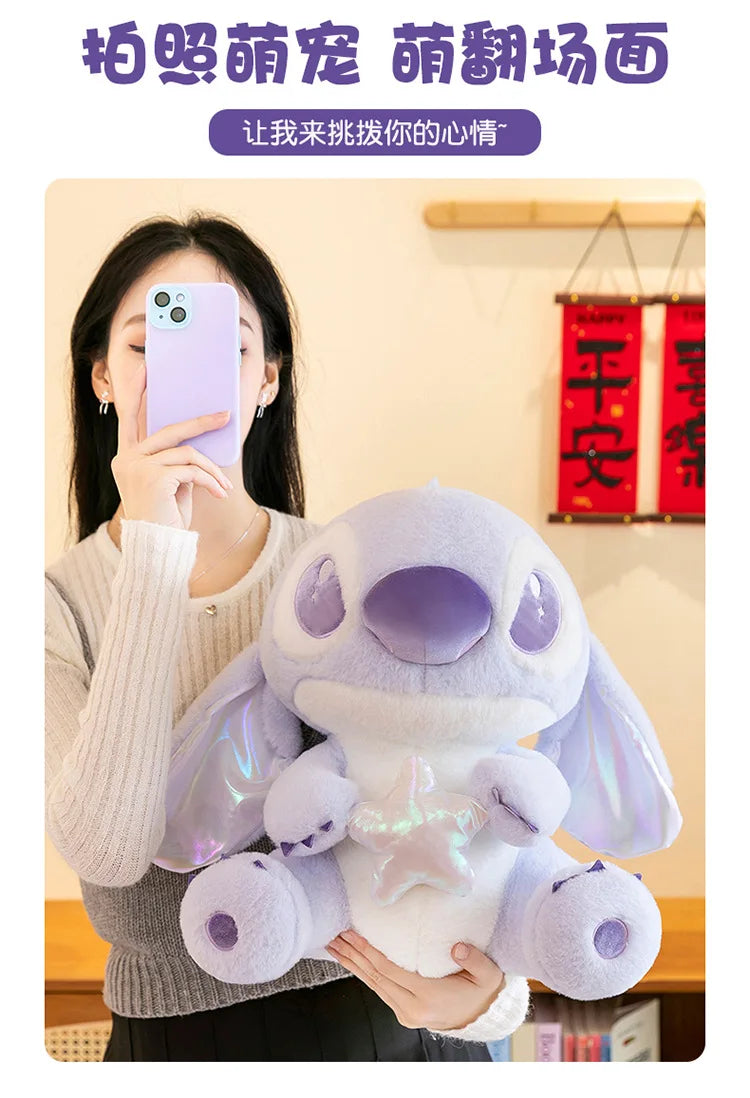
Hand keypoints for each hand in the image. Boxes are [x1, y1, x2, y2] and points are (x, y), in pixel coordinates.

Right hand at [109, 361, 233, 529]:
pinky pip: (192, 469)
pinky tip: (219, 493)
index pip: (131, 419)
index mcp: (126, 457)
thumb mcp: (172, 484)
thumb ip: (176, 460)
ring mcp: (137, 466)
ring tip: (224, 485)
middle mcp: (127, 458)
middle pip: (169, 429)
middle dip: (201, 422)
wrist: (158, 548)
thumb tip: (196, 441)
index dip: (138, 393)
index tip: (146, 369)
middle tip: (225, 415)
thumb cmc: (166, 519)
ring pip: (187, 452)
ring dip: (211, 469)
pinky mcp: (153, 477)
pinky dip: (210, 480)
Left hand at [326, 929, 504, 1032]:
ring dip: (353, 965)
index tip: (352, 935)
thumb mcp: (487, 975)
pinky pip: (379, 989)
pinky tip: (352, 961)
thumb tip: (457, 947)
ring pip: (373, 985)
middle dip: (353, 955)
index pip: (389, 971)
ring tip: (335, 947)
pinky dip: (363, 974)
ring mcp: (405, 1013)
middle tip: (334, 935)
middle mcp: (411, 1009)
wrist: (482, 1016)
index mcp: (427, 997)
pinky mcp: (403, 1012)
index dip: (368, 952)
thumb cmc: (482, 991)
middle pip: (375, 978)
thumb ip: (474, 960)